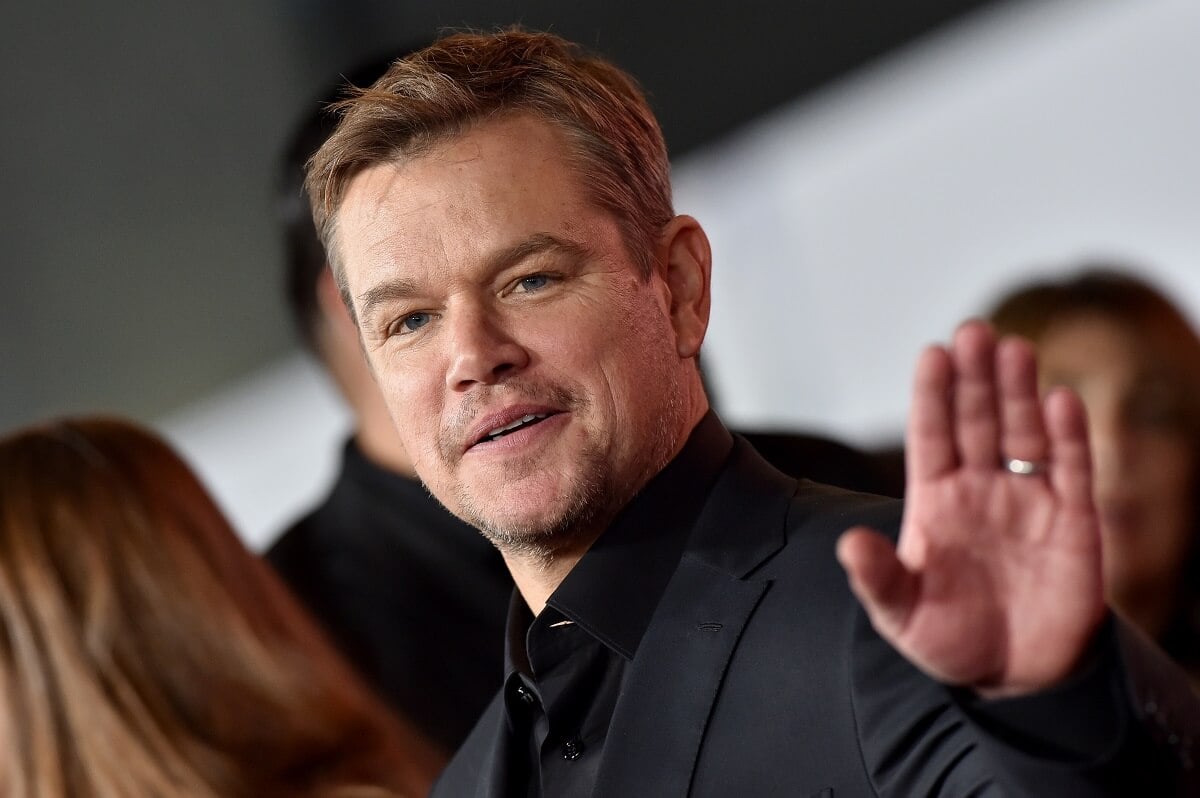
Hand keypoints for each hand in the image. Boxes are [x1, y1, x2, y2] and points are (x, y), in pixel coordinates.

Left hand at [837, 320, 1105, 696]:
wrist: (1014, 678)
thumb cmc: (949, 639)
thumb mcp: (901, 615)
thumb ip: (878, 578)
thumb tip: (848, 543)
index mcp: (934, 502)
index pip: (930, 436)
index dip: (932, 396)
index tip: (931, 353)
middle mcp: (979, 490)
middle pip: (976, 423)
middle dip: (975, 379)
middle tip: (974, 332)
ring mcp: (1027, 501)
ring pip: (1022, 434)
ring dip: (1019, 393)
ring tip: (1014, 349)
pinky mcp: (1073, 523)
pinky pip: (1072, 471)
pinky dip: (1069, 437)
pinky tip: (1062, 400)